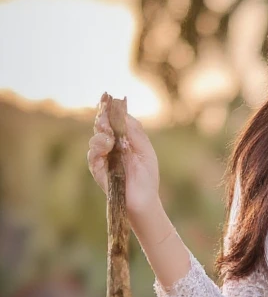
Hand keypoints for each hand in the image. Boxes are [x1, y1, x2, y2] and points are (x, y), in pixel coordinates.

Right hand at [87, 91, 159, 215]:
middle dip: (103, 118)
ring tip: (109, 137)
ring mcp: (103, 157)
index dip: (107, 108)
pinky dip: (97, 148)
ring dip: (101, 134)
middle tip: (107, 119)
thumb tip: (122, 113)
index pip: (112, 119)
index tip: (105, 96)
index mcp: (124, 138)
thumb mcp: (145, 150)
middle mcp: (111, 145)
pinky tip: (106, 147)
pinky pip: (92, 154)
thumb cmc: (147, 176)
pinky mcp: (97, 169)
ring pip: (95, 138)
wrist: (144, 200)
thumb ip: (135, 132)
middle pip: (101, 124)